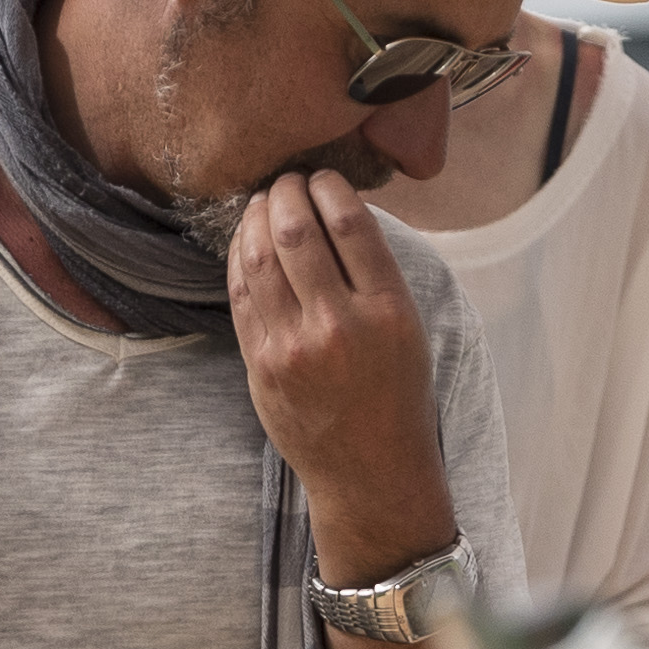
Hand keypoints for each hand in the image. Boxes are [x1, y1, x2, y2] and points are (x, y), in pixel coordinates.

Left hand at [224, 169, 455, 580]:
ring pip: (260, 257)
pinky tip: (245, 241)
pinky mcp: (262, 365)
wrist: (371, 472)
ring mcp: (294, 347)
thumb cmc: (396, 396)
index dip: (329, 186)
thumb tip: (334, 212)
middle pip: (297, 230)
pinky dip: (239, 257)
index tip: (322, 176)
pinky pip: (241, 294)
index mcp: (388, 311)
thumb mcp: (409, 331)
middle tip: (284, 180)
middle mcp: (340, 326)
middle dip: (284, 192)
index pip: (351, 223)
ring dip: (254, 218)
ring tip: (261, 202)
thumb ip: (374, 276)